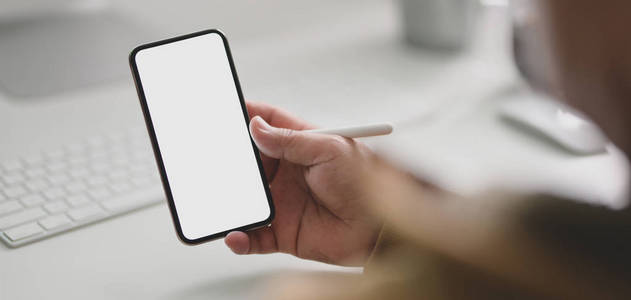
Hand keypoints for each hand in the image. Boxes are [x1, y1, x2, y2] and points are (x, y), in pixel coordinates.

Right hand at [224, 102, 381, 265]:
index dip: (246, 116)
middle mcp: (288, 173)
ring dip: (230, 199)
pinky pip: (254, 236)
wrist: (380, 228)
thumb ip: (291, 140)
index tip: (224, 109)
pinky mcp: (283, 233)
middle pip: (249, 162)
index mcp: (301, 146)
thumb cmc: (366, 182)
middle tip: (209, 157)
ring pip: (246, 199)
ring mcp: (284, 202)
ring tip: (215, 199)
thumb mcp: (330, 150)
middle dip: (229, 159)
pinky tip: (235, 234)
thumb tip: (256, 126)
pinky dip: (240, 237)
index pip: (268, 125)